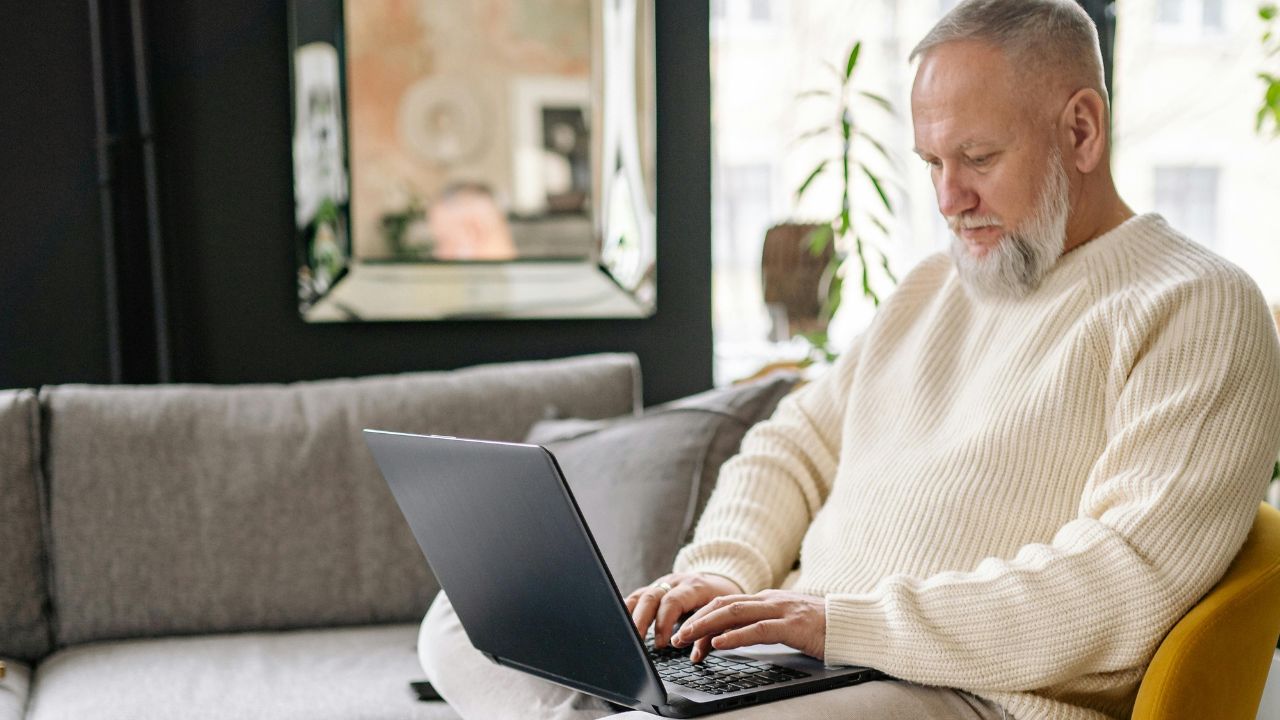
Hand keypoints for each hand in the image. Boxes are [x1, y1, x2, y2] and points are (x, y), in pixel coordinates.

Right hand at [624, 573, 741, 648]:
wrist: (721, 580)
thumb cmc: (721, 601)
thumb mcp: (721, 615)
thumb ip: (708, 634)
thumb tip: (695, 657)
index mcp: (694, 586)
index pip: (674, 601)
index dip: (665, 622)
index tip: (661, 643)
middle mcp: (675, 582)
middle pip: (651, 596)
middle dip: (641, 621)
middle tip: (636, 642)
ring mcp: (662, 584)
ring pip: (640, 595)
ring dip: (630, 616)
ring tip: (624, 635)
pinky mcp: (654, 590)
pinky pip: (636, 597)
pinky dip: (627, 609)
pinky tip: (618, 621)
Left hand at [670, 590, 825, 662]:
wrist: (853, 625)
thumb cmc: (821, 627)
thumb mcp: (786, 623)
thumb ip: (762, 624)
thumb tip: (733, 636)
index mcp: (767, 599)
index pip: (727, 604)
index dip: (703, 617)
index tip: (687, 635)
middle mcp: (770, 600)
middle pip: (724, 605)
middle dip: (697, 619)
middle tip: (677, 636)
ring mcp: (781, 610)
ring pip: (735, 613)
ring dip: (707, 626)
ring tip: (689, 639)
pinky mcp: (792, 625)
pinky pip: (758, 629)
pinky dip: (735, 635)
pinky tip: (719, 643)